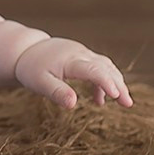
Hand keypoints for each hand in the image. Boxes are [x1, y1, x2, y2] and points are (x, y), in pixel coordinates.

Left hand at [13, 37, 132, 108]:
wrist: (26, 50)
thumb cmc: (31, 69)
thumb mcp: (39, 83)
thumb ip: (56, 92)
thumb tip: (73, 104)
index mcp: (70, 60)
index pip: (93, 70)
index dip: (106, 82)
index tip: (117, 95)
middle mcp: (80, 54)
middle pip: (105, 68)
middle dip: (118, 85)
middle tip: (127, 104)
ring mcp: (83, 53)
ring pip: (106, 66)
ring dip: (116, 82)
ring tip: (123, 102)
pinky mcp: (82, 56)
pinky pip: (99, 67)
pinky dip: (104, 82)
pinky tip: (100, 100)